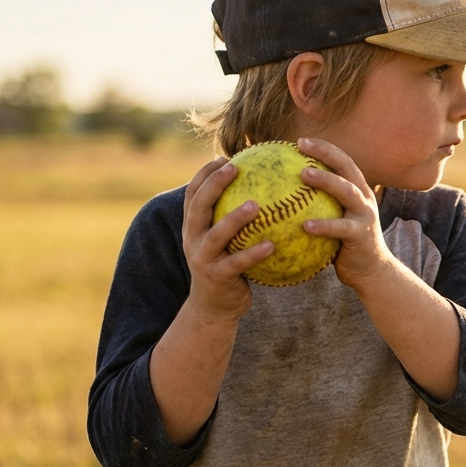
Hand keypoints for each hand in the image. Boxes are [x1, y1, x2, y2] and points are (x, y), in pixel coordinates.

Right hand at [181, 157, 274, 321]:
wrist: (214, 308)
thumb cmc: (227, 268)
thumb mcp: (225, 242)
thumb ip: (233, 219)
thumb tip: (263, 191)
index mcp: (193, 227)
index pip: (193, 194)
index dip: (204, 174)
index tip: (223, 158)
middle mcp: (193, 240)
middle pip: (198, 206)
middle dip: (213, 184)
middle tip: (234, 168)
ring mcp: (203, 259)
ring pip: (216, 234)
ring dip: (235, 218)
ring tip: (255, 204)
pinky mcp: (217, 277)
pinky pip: (237, 263)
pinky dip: (253, 253)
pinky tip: (272, 245)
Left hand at [295, 137, 395, 289]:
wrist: (371, 272)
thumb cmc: (344, 246)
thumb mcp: (335, 220)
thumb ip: (318, 207)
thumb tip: (284, 198)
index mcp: (357, 191)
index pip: (342, 161)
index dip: (324, 148)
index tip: (300, 142)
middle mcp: (364, 198)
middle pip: (346, 167)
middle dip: (326, 153)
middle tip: (302, 147)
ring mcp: (365, 215)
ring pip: (347, 191)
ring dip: (326, 180)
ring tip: (303, 174)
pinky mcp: (361, 235)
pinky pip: (340, 228)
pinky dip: (323, 226)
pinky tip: (304, 226)